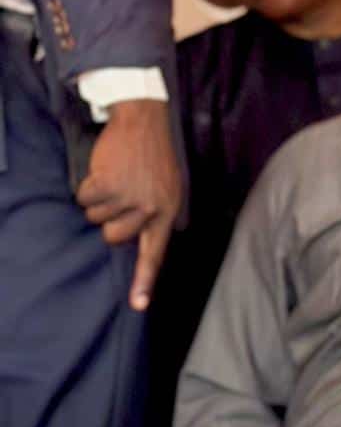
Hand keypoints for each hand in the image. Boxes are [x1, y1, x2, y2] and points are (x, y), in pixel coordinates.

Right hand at [76, 95, 181, 309]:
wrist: (144, 121)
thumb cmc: (155, 157)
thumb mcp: (169, 188)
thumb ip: (157, 215)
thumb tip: (141, 242)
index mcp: (168, 212)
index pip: (155, 254)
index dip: (144, 281)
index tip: (137, 305)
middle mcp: (150, 209)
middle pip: (113, 237)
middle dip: (109, 220)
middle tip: (119, 196)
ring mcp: (128, 197)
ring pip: (95, 217)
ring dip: (98, 199)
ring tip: (115, 179)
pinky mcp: (107, 184)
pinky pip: (84, 199)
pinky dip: (87, 186)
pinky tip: (104, 171)